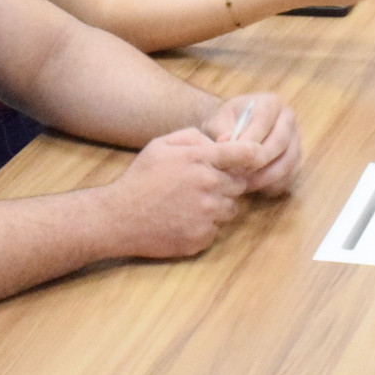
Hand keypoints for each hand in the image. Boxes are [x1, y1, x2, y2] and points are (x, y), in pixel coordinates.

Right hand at [105, 129, 252, 258]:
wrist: (117, 218)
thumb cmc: (140, 179)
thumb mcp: (160, 145)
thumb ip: (193, 137)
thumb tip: (223, 141)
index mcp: (199, 160)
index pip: (244, 153)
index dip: (254, 155)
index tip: (257, 158)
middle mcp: (208, 186)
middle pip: (239, 185)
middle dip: (226, 185)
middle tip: (201, 187)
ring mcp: (206, 215)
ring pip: (230, 209)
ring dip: (218, 207)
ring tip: (190, 205)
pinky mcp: (201, 238)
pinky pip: (216, 230)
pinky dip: (205, 227)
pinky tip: (182, 221)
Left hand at [203, 93, 302, 195]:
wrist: (233, 131)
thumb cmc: (225, 124)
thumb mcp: (218, 121)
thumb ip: (221, 130)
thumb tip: (225, 141)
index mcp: (270, 103)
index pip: (263, 122)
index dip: (248, 143)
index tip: (232, 158)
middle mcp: (288, 119)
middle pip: (280, 143)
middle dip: (258, 162)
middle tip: (238, 176)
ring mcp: (295, 140)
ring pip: (288, 162)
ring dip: (266, 177)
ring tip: (243, 185)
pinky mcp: (296, 159)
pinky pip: (290, 176)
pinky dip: (273, 185)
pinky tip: (255, 189)